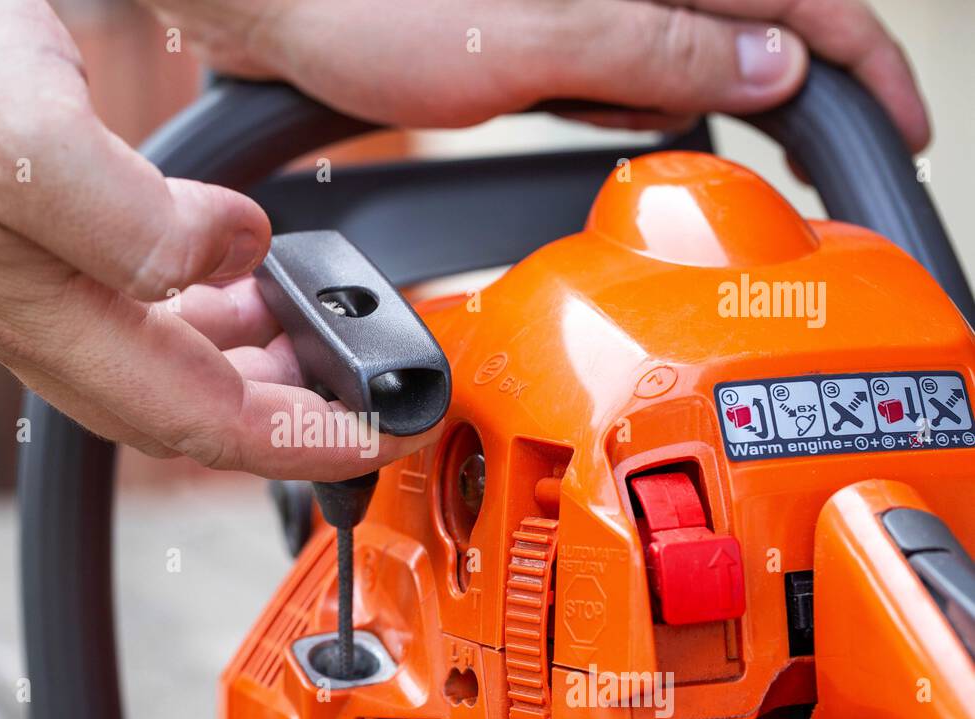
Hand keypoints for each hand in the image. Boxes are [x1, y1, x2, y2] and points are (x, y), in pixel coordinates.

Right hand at [0, 0, 433, 479]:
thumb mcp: (29, 154)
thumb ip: (142, 230)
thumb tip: (238, 253)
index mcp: (53, 322)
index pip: (202, 424)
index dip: (298, 442)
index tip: (375, 440)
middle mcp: (46, 322)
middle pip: (188, 410)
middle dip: (283, 417)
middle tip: (356, 398)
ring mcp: (34, 286)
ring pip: (165, 363)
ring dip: (248, 366)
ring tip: (312, 341)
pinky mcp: (28, 242)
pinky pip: (137, 305)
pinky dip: (203, 307)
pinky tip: (228, 274)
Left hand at [145, 0, 929, 150]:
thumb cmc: (369, 2)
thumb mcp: (530, 40)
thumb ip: (657, 51)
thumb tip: (770, 73)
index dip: (860, 65)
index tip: (892, 132)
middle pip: (754, 21)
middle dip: (795, 88)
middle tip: (829, 159)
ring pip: (685, 47)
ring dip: (706, 98)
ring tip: (711, 140)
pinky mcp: (535, 20)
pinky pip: (617, 60)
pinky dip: (631, 97)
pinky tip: (614, 114)